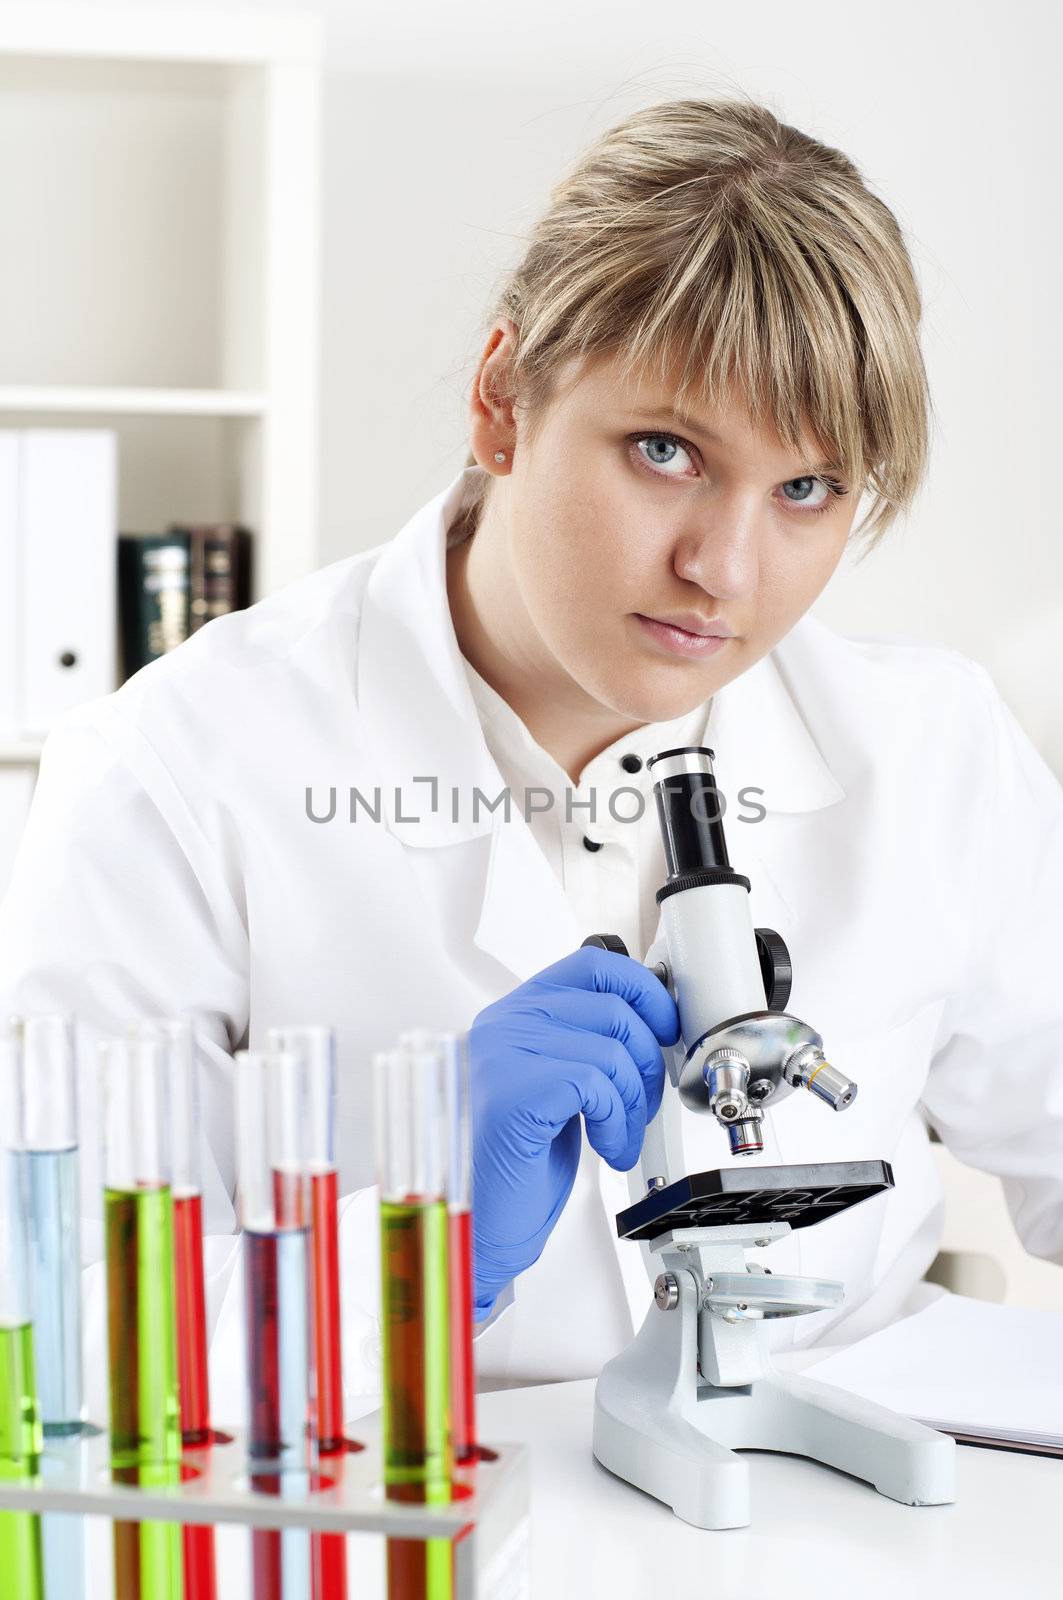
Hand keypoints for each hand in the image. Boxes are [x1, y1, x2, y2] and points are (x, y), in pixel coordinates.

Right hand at [468, 945, 678, 1318]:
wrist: (487, 1221)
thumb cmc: (524, 1158)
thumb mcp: (562, 1083)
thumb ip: (589, 1041)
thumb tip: (651, 1018)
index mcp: (516, 1013)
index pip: (593, 965)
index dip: (643, 990)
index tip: (664, 1025)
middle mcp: (504, 1025)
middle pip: (613, 1008)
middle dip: (646, 1062)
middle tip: (639, 1104)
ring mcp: (504, 1055)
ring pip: (612, 1050)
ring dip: (631, 1103)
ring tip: (617, 1134)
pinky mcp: (514, 1093)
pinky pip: (596, 1085)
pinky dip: (616, 1122)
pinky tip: (604, 1146)